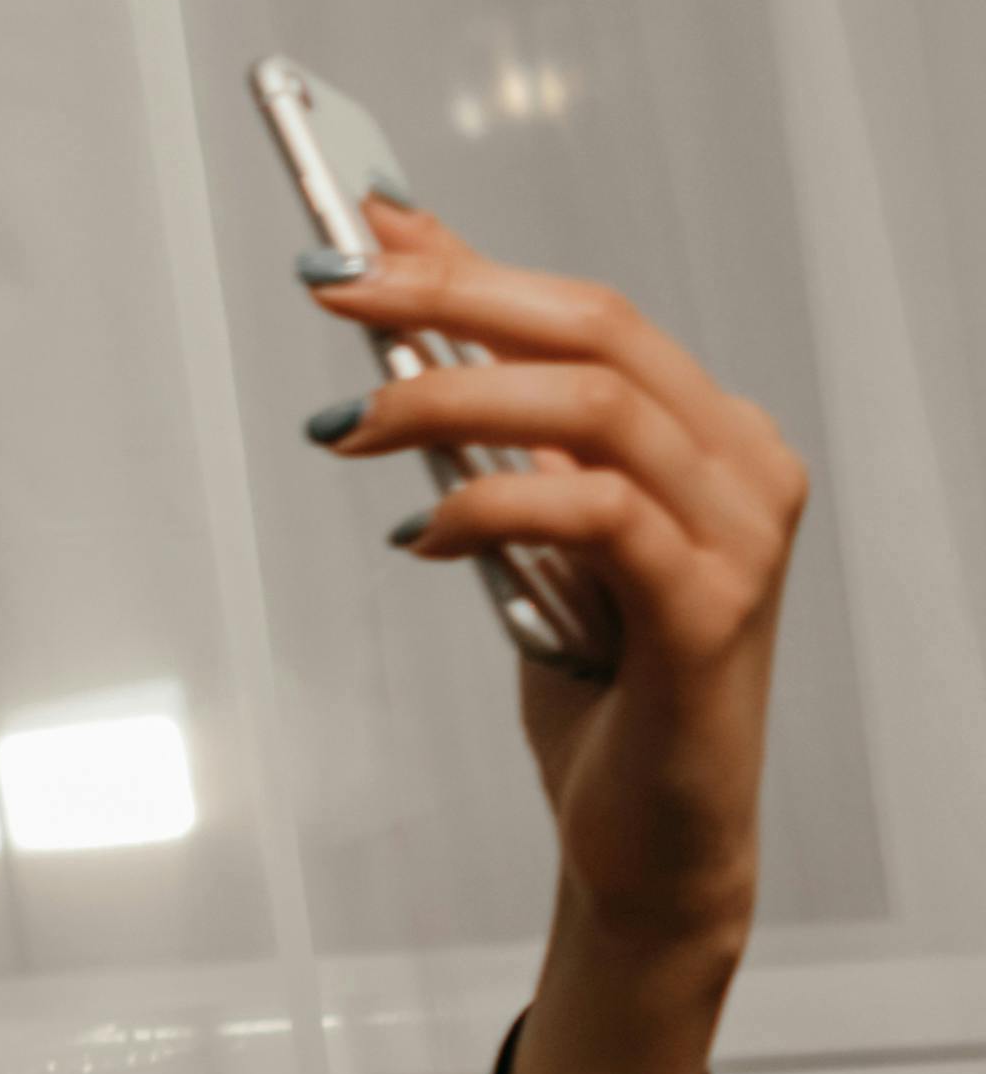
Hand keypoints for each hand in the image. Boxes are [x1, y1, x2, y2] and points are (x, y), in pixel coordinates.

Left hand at [304, 200, 803, 952]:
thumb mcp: (530, 536)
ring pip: (597, 408)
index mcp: (709, 433)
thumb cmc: (594, 687)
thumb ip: (493, 437)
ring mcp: (742, 534)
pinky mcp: (711, 609)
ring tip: (348, 428)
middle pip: (596, 330)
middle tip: (328, 292)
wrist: (648, 839)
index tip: (357, 234)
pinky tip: (418, 531)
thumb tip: (402, 325)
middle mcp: (744, 463)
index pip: (586, 313)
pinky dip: (492, 504)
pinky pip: (596, 514)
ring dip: (451, 397)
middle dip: (449, 297)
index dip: (468, 262)